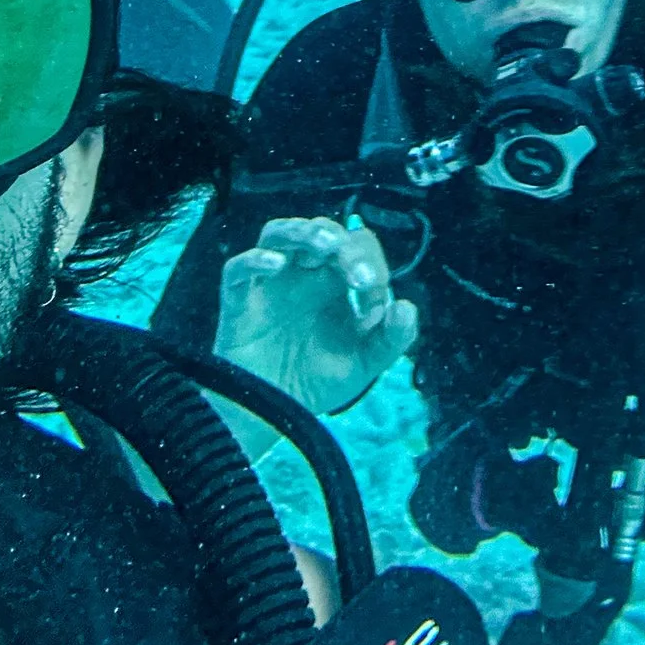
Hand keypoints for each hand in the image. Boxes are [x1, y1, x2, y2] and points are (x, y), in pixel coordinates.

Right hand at [214, 217, 417, 416]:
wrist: (276, 413)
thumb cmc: (318, 380)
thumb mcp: (365, 363)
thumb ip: (391, 338)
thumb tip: (406, 306)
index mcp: (334, 282)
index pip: (354, 247)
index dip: (368, 260)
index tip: (373, 294)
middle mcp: (302, 274)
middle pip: (319, 232)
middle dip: (342, 244)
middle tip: (359, 276)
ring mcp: (269, 283)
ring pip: (277, 234)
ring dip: (302, 232)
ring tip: (325, 244)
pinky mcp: (239, 300)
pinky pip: (237, 268)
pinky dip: (255, 260)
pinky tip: (276, 265)